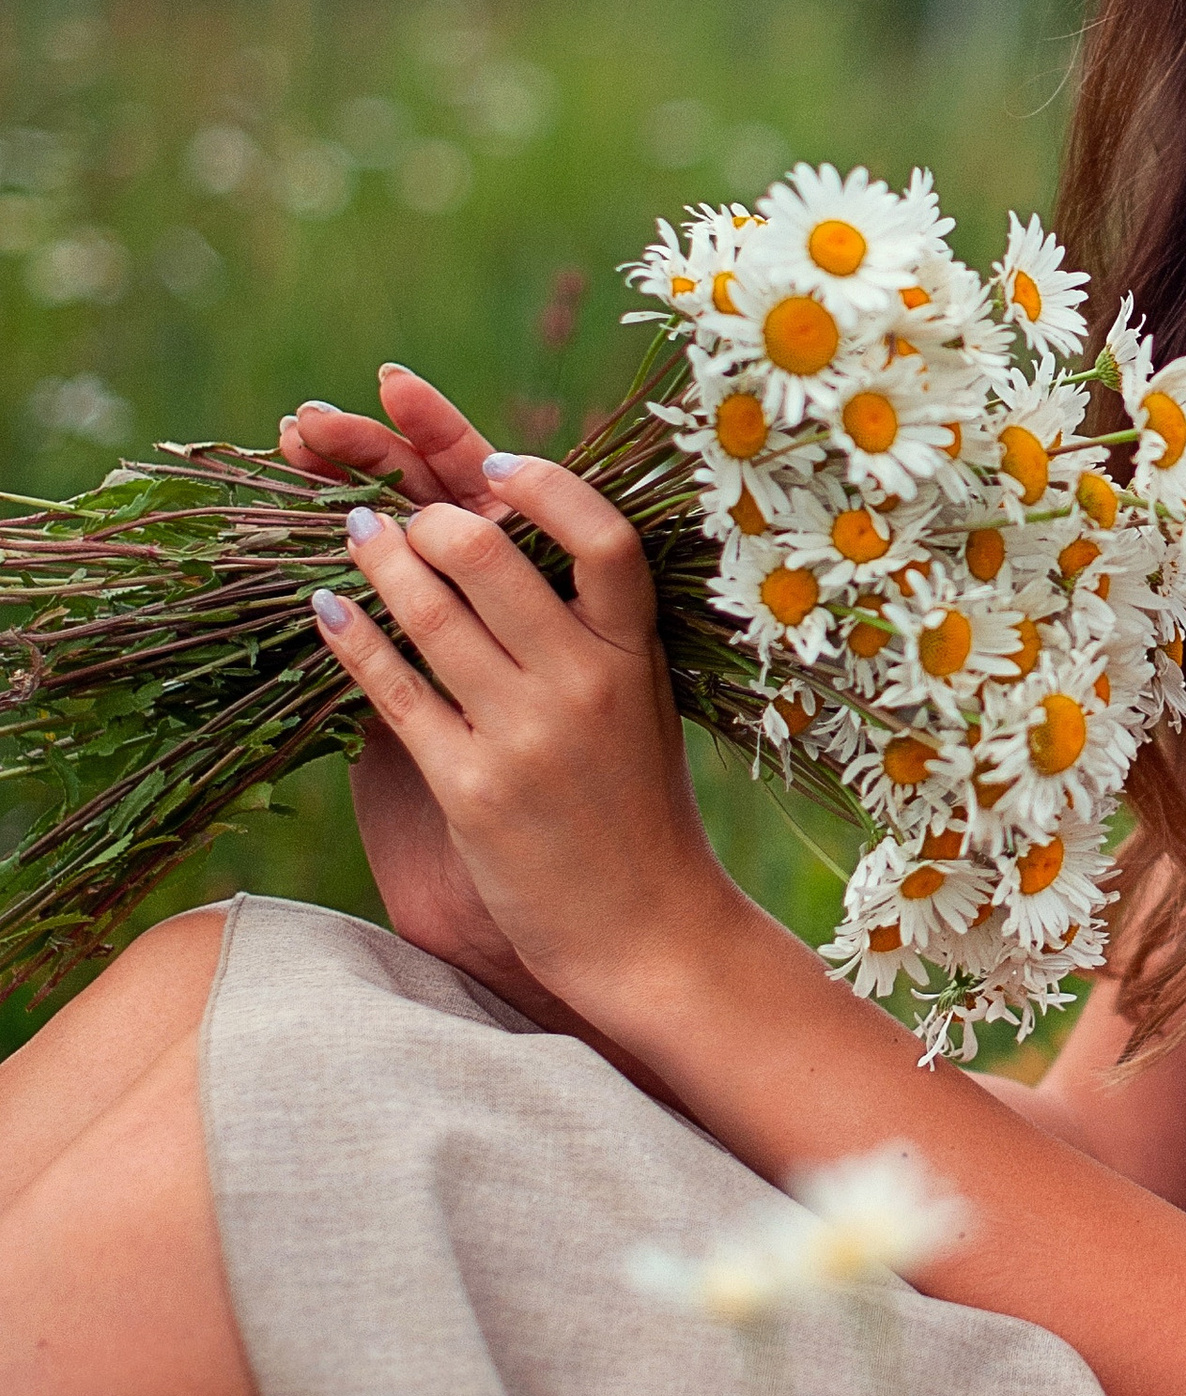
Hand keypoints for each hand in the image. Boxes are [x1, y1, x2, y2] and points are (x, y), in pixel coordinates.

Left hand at [305, 408, 732, 1017]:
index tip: (495, 466)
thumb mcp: (638, 705)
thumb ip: (591, 635)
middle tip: (400, 514)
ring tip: (355, 534)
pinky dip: (353, 641)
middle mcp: (586, 684)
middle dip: (427, 520)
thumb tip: (514, 551)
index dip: (546, 486)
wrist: (647, 928)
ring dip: (379, 562)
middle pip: (491, 557)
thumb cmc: (638, 810)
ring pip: (431, 616)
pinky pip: (395, 693)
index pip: (604, 538)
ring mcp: (527, 736)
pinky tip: (327, 611)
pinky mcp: (472, 790)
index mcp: (635, 654)